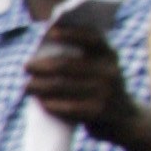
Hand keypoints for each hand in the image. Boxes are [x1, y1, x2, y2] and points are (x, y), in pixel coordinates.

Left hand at [23, 21, 141, 141]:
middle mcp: (109, 71)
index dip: (70, 33)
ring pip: (62, 86)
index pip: (90, 38)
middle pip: (66, 65)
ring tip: (27, 86)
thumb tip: (43, 55)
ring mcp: (105, 92)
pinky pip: (68, 106)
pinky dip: (51, 104)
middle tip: (26, 67)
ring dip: (40, 86)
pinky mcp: (98, 111)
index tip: (50, 32)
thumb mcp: (99, 70)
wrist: (125, 119)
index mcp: (109, 55)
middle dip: (42, 66)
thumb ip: (82, 60)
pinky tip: (41, 102)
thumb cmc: (100, 89)